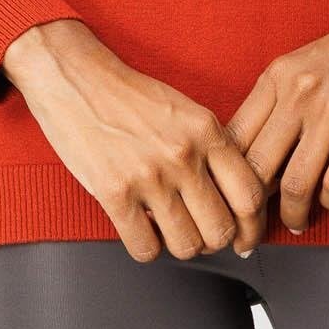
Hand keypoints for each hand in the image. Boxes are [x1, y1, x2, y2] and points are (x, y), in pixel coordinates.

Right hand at [1, 18, 267, 261]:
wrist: (76, 78)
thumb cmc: (130, 96)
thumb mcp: (186, 111)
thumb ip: (213, 149)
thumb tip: (235, 199)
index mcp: (206, 130)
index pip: (250, 196)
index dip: (251, 226)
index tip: (244, 235)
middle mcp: (183, 153)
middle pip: (221, 230)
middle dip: (214, 241)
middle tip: (203, 233)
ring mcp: (149, 175)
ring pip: (187, 246)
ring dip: (180, 245)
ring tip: (170, 228)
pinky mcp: (114, 193)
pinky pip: (146, 249)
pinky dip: (147, 248)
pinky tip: (141, 228)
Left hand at [221, 0, 328, 234]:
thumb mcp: (309, 65)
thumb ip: (281, 103)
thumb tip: (257, 154)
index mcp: (277, 75)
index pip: (233, 139)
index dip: (226, 182)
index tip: (229, 206)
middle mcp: (297, 90)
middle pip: (255, 168)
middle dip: (250, 211)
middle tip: (252, 234)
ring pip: (294, 183)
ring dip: (292, 216)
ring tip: (295, 224)